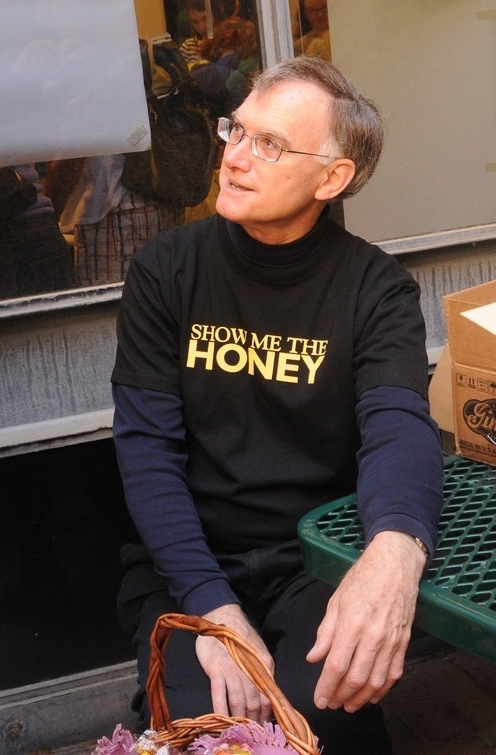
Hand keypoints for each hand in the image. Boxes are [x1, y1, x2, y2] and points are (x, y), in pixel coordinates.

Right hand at [197, 603, 273, 721]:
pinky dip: (221, 710)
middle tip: (251, 736)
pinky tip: (221, 721)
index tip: (264, 728)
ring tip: (237, 732)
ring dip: (239, 720)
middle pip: (255, 703)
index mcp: (264, 665)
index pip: (269, 696)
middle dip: (254, 722)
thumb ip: (264, 672)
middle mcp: (250, 669)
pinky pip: (220, 695)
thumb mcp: (258, 652)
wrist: (221, 616)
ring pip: (240, 702)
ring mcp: (232, 669)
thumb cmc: (239, 637)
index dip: (267, 716)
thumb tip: (270, 696)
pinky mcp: (216, 669)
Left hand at [306, 531, 425, 712]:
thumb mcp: (336, 600)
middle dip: (341, 697)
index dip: (326, 687)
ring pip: (376, 681)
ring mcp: (391, 641)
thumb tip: (314, 658)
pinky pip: (394, 674)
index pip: (336, 666)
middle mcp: (372, 637)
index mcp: (352, 624)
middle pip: (355, 678)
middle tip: (331, 705)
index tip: (319, 700)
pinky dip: (383, 690)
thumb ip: (325, 632)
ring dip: (361, 698)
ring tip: (348, 706)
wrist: (395, 565)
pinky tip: (372, 696)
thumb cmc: (362, 579)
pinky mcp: (404, 643)